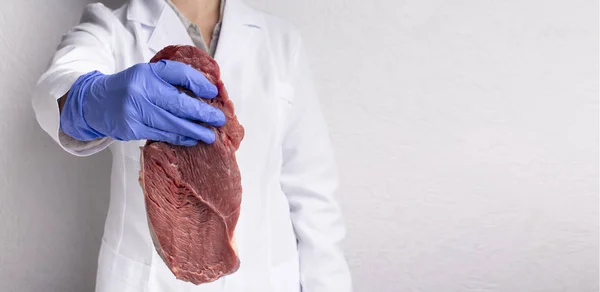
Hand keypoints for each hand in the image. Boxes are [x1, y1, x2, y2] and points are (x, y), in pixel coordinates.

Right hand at [60, 60, 224, 145]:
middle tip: (219, 119)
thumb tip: (205, 91)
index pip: (178, 74)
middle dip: (202, 113)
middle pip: (178, 103)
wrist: (95, 102)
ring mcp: (135, 111)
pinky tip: (191, 139)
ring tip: (210, 135)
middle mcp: (140, 90)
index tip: (213, 92)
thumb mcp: (147, 75)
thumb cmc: (129, 88)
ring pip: (171, 123)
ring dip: (194, 131)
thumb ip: (172, 79)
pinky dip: (179, 138)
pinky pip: (161, 135)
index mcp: (146, 73)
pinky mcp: (131, 129)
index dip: (198, 83)